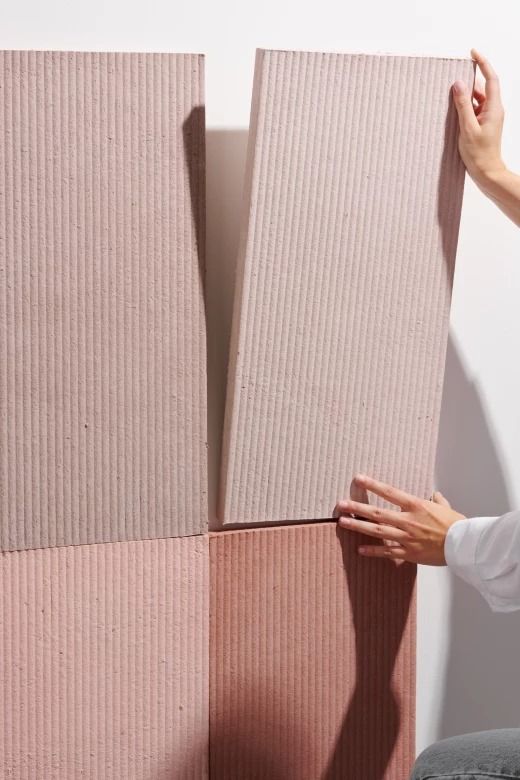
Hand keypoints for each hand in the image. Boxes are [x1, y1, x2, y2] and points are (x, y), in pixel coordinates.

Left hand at [336, 474, 465, 565]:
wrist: (465, 545)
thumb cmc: (457, 525)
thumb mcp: (445, 507)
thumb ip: (437, 501)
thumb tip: (435, 496)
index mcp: (416, 506)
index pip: (389, 492)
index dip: (372, 485)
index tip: (358, 479)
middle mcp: (408, 520)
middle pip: (377, 512)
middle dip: (356, 508)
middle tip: (340, 504)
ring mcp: (406, 537)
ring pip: (377, 531)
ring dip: (358, 526)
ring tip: (342, 522)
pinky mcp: (408, 553)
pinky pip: (387, 552)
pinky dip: (373, 551)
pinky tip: (360, 549)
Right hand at [452, 49, 505, 185]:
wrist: (487, 173)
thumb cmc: (479, 154)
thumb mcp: (467, 128)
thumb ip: (462, 105)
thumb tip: (458, 84)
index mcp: (493, 108)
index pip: (490, 79)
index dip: (483, 63)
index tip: (473, 52)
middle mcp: (493, 110)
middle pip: (483, 88)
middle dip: (470, 80)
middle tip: (454, 75)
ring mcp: (489, 118)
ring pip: (477, 100)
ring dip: (465, 96)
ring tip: (450, 96)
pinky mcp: (483, 125)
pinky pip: (474, 110)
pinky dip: (465, 107)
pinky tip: (454, 111)